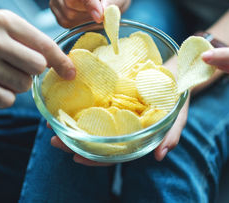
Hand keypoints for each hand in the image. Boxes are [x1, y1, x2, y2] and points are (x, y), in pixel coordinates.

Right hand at [0, 10, 74, 107]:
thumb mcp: (4, 25)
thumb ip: (32, 40)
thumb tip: (63, 64)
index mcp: (5, 21)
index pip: (45, 45)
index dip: (62, 62)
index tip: (71, 73)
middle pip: (37, 67)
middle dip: (34, 71)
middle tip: (20, 66)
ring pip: (23, 85)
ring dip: (19, 83)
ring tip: (2, 72)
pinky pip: (7, 100)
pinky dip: (5, 96)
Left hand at [49, 55, 189, 163]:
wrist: (175, 70)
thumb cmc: (176, 95)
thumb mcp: (176, 115)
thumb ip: (170, 135)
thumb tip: (159, 156)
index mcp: (134, 135)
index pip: (112, 153)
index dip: (95, 158)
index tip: (76, 158)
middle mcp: (121, 125)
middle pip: (95, 140)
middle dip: (74, 142)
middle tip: (54, 140)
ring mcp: (114, 110)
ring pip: (90, 123)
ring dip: (71, 124)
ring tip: (52, 123)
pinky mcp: (110, 94)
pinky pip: (92, 102)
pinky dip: (78, 104)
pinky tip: (64, 101)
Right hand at [50, 0, 132, 27]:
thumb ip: (112, 2)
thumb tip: (102, 14)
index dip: (90, 2)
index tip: (100, 16)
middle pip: (70, 0)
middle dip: (87, 10)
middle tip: (100, 6)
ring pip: (67, 13)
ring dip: (83, 17)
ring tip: (92, 8)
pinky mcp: (54, 5)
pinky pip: (63, 21)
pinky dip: (77, 23)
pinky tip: (84, 14)